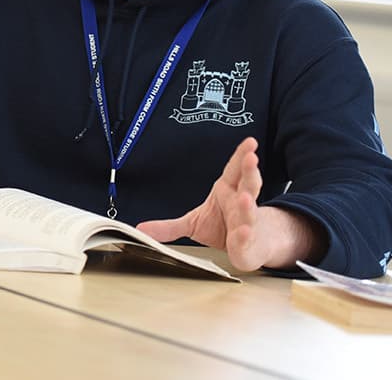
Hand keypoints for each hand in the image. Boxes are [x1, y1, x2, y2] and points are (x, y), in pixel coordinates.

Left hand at [136, 137, 324, 270]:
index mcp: (229, 191)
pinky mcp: (248, 244)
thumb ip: (168, 226)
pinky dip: (245, 235)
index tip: (250, 142)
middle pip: (248, 184)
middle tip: (251, 159)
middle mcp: (241, 204)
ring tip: (245, 199)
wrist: (248, 249)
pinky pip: (245, 239)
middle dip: (249, 171)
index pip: (236, 170)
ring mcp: (247, 223)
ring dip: (247, 205)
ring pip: (250, 211)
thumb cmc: (224, 228)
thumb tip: (140, 228)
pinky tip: (245, 231)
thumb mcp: (193, 223)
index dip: (242, 155)